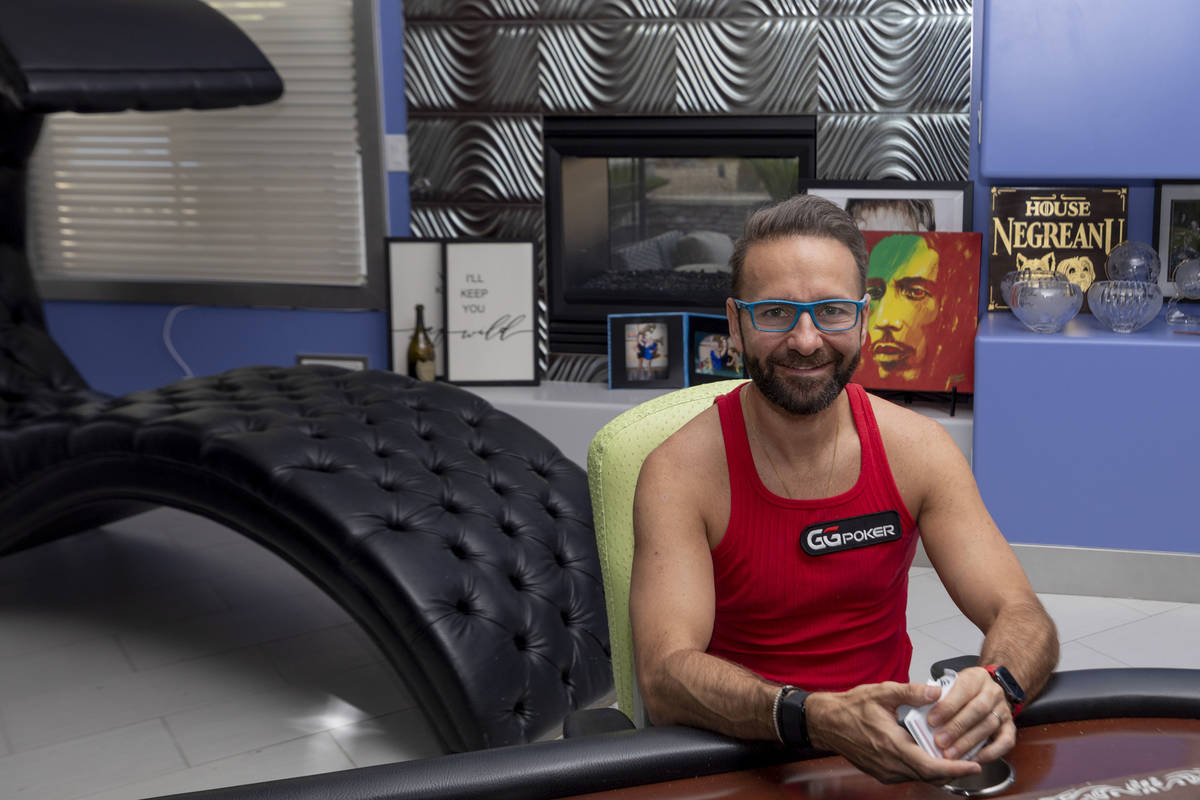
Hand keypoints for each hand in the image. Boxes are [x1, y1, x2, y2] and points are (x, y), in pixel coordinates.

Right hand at [806, 682, 984, 783]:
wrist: (826, 722)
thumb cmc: (850, 708)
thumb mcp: (882, 693)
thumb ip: (911, 692)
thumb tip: (936, 692)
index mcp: (892, 745)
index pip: (931, 766)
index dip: (956, 769)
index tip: (974, 765)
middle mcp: (889, 764)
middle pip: (930, 775)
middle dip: (953, 769)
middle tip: (971, 759)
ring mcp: (884, 771)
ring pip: (920, 777)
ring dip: (938, 769)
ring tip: (954, 756)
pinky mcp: (881, 773)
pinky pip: (908, 775)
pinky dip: (923, 768)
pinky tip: (929, 755)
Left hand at [925, 666, 1015, 761]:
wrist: (986, 690)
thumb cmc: (962, 690)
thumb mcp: (949, 683)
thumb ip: (936, 693)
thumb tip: (922, 703)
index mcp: (976, 677)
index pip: (963, 690)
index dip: (947, 707)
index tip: (932, 720)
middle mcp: (992, 692)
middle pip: (977, 709)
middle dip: (957, 727)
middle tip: (940, 742)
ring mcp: (1003, 710)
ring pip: (989, 726)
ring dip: (969, 742)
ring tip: (951, 754)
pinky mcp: (1010, 727)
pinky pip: (1006, 742)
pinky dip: (991, 753)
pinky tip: (975, 759)